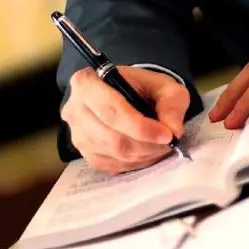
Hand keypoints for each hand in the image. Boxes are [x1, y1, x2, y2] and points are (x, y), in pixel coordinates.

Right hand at [62, 66, 189, 173]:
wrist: (127, 95)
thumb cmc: (143, 88)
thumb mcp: (164, 85)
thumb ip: (172, 102)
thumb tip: (174, 129)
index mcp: (86, 83)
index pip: (111, 110)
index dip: (140, 127)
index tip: (167, 135)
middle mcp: (74, 109)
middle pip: (112, 137)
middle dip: (146, 144)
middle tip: (169, 142)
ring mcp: (77, 135)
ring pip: (114, 153)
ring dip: (144, 154)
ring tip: (161, 145)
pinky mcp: (86, 154)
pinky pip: (112, 165)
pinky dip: (136, 162)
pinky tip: (148, 152)